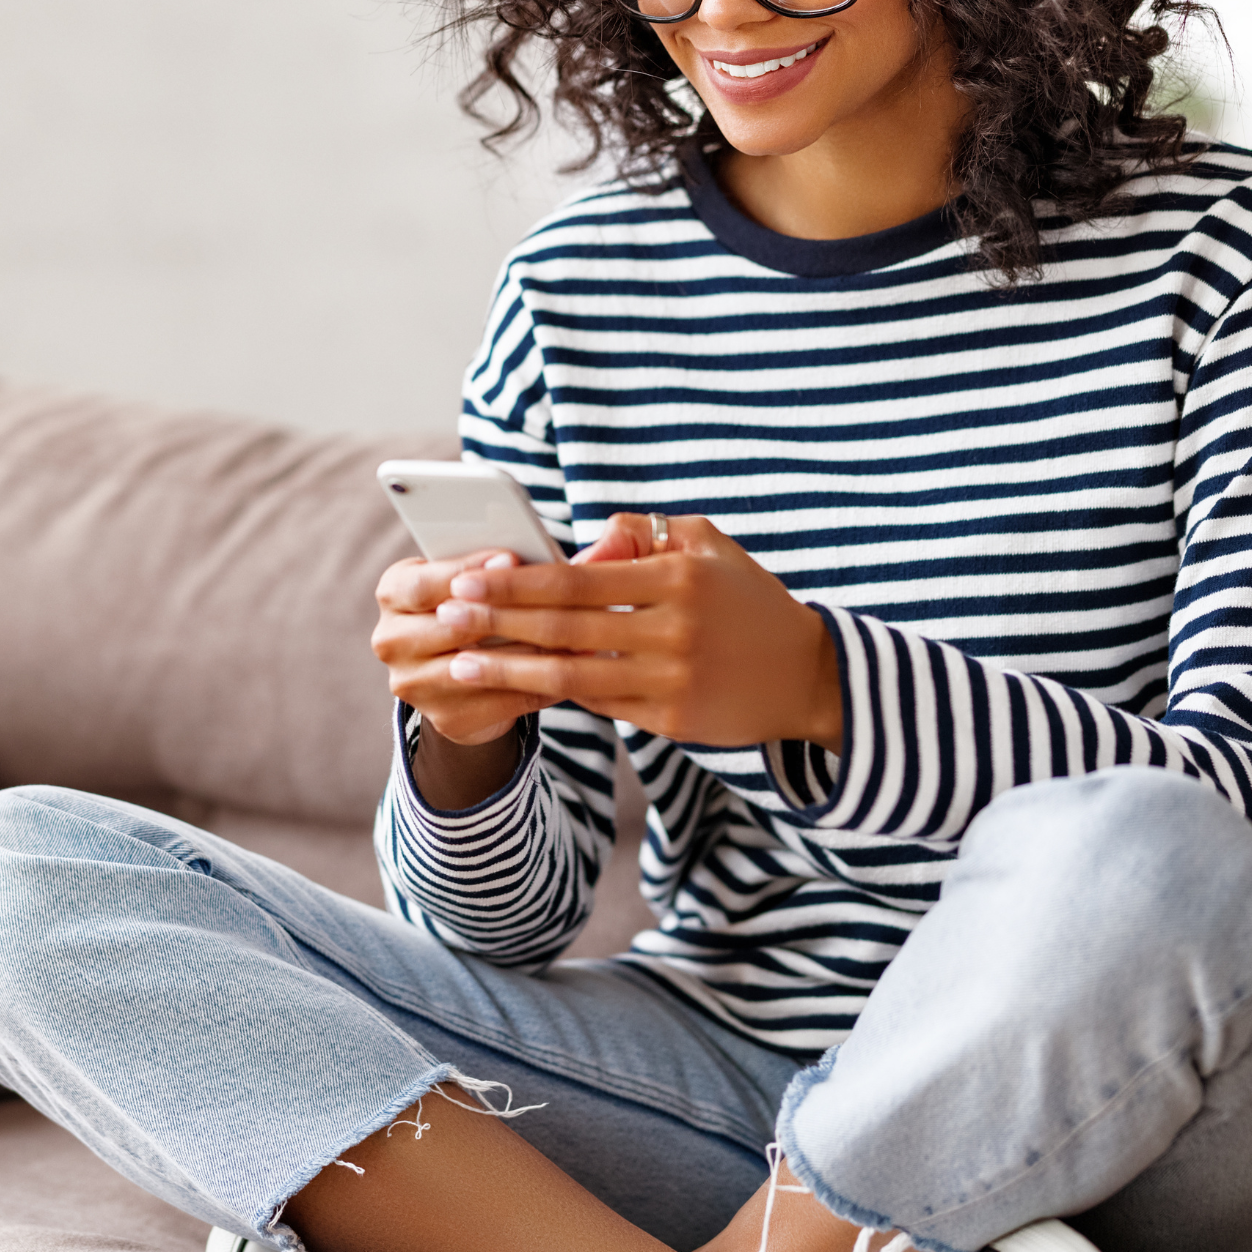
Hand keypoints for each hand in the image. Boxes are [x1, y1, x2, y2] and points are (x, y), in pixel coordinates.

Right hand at [373, 549, 554, 749]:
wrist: (461, 675)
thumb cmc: (471, 607)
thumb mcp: (469, 581)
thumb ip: (486, 569)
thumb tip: (527, 559)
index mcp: (393, 594)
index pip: (424, 583)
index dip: (467, 570)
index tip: (511, 557)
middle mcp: (391, 641)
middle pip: (450, 626)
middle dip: (507, 612)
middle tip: (558, 599)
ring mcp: (413, 685)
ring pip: (479, 668)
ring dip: (531, 652)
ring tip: (575, 635)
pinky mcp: (445, 719)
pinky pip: (501, 702)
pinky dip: (539, 685)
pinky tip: (570, 669)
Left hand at [430, 514, 841, 753]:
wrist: (805, 674)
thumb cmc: (746, 600)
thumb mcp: (707, 545)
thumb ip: (643, 533)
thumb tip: (584, 543)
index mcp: (676, 578)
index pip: (578, 579)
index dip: (518, 582)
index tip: (468, 578)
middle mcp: (672, 630)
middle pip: (565, 626)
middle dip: (499, 621)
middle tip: (446, 615)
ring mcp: (671, 679)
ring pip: (573, 674)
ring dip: (510, 669)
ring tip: (462, 662)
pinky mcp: (672, 719)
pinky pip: (599, 703)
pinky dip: (554, 693)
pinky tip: (514, 685)